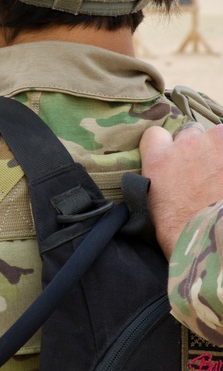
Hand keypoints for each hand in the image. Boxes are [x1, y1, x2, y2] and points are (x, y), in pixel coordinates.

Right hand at [140, 122, 222, 256]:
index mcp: (158, 159)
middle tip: (207, 172)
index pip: (155, 134)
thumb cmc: (183, 230)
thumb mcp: (154, 203)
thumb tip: (168, 178)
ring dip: (220, 152)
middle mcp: (185, 145)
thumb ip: (159, 179)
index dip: (166, 145)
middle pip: (191, 132)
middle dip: (198, 148)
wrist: (208, 238)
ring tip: (221, 177)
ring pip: (218, 135)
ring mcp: (215, 144)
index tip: (175, 158)